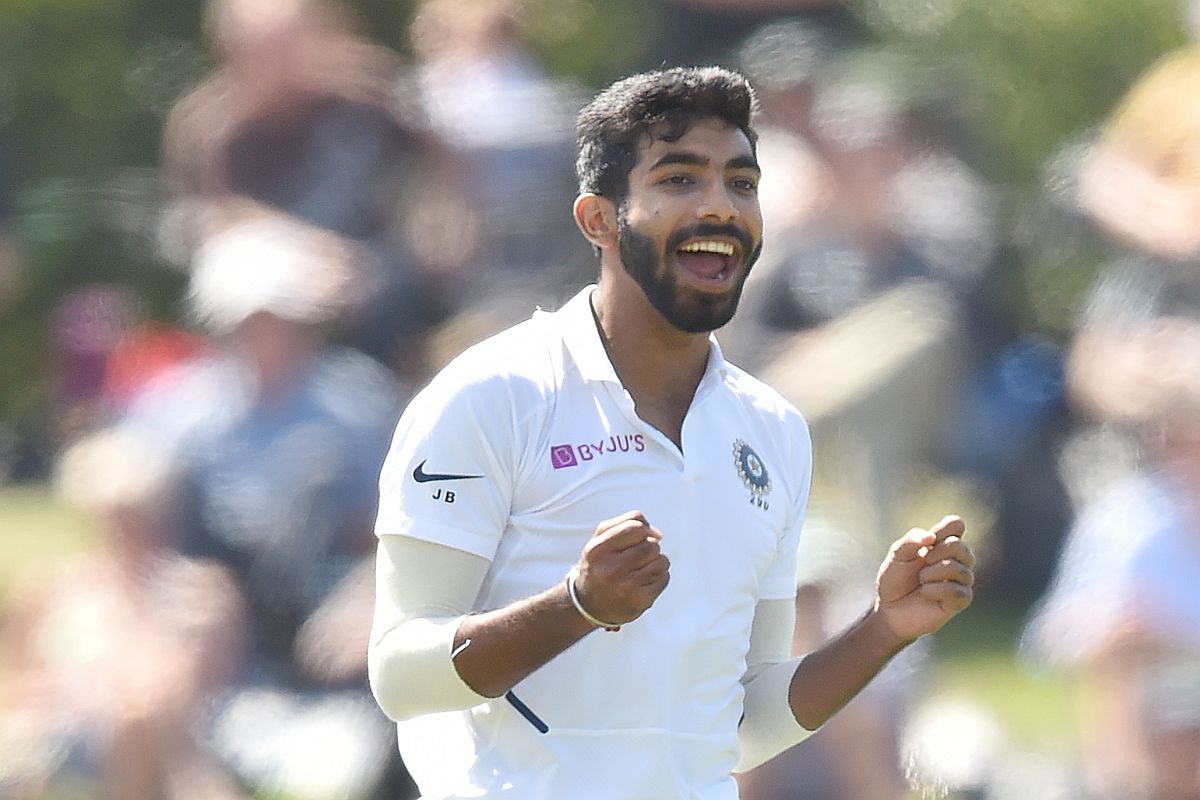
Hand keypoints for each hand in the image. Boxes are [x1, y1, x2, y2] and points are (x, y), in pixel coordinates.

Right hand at [572, 510, 670, 625]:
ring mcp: (626, 587)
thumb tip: (657, 534)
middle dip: (651, 547)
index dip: (645, 529)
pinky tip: (644, 581)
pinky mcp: (640, 601)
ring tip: (642, 569)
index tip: (642, 537)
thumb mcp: (600, 539)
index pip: (636, 527)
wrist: (589, 605)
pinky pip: (664, 578)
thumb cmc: (599, 565)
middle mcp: (610, 569)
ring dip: (657, 562)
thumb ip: (626, 523)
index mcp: (597, 550)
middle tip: (639, 556)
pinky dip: (659, 577)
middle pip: (651, 545)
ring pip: (661, 561)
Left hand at [874, 515, 973, 644]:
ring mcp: (961, 580)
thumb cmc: (895, 579)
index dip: (942, 529)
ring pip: (958, 569)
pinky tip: (926, 593)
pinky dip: (935, 590)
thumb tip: (930, 537)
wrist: (890, 609)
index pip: (956, 524)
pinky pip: (957, 592)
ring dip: (931, 574)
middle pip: (959, 546)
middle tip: (922, 564)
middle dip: (935, 554)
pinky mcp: (961, 600)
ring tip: (921, 580)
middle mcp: (957, 559)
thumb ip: (910, 541)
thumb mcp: (896, 555)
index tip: (927, 541)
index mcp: (942, 543)